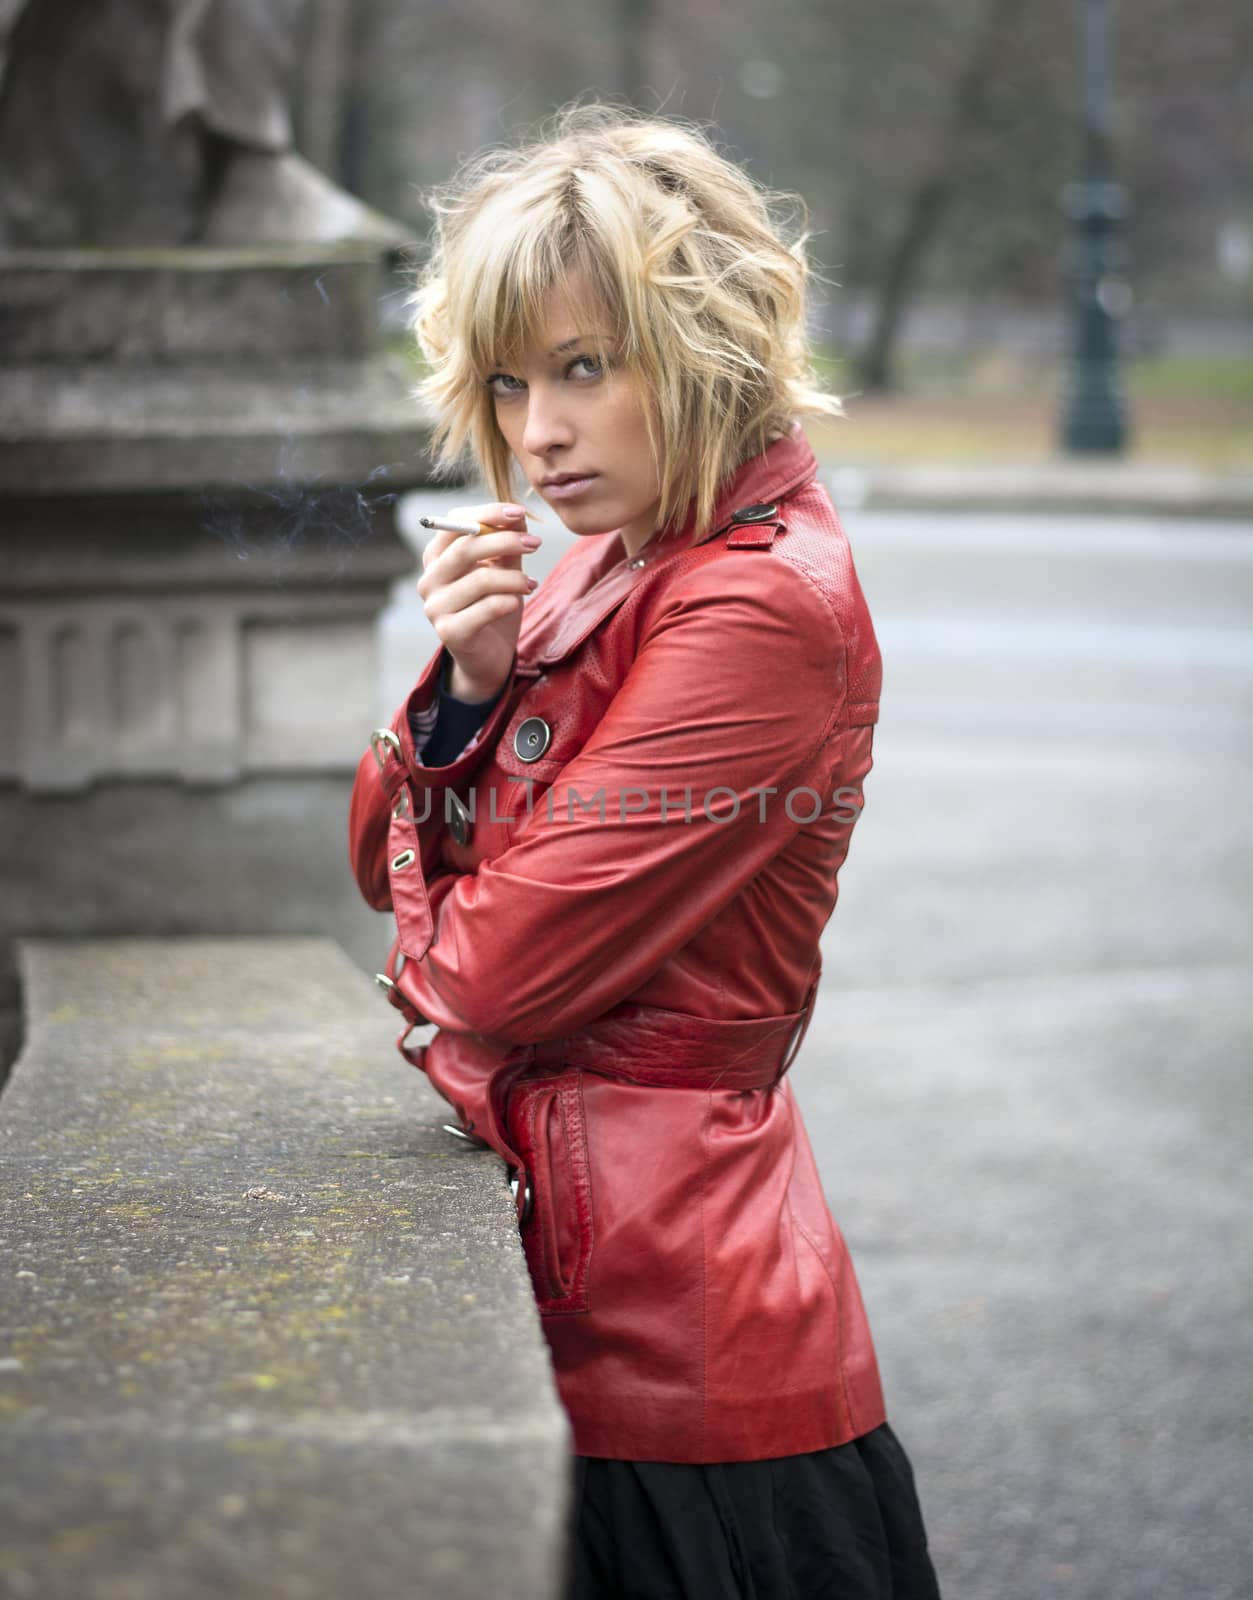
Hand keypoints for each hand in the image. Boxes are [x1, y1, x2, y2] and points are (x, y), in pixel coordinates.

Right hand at [416, 503, 542, 701]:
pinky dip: (509, 601)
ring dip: (514, 578)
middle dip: (506, 541)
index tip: (519, 512)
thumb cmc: (493, 608)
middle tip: (535, 543)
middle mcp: (429, 580)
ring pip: (480, 579)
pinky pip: (486, 608)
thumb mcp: (502, 570)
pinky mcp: (449, 632)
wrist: (488, 657)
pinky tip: (519, 602)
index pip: (455, 522)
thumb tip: (517, 516)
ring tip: (531, 584)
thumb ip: (506, 544)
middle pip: (466, 547)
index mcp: (436, 558)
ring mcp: (435, 607)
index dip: (487, 513)